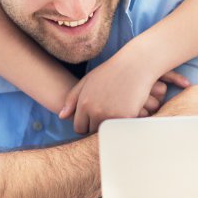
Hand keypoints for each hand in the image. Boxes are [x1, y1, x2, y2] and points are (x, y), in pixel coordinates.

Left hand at [60, 56, 189, 133]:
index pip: (80, 128)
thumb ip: (72, 99)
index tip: (95, 116)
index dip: (87, 124)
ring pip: (107, 132)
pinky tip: (128, 109)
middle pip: (93, 131)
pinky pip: (122, 128)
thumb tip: (61, 116)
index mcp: (84, 103)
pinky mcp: (127, 117)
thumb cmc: (111, 72)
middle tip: (109, 111)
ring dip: (111, 125)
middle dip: (99, 125)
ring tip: (118, 109)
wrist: (135, 65)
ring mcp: (111, 115)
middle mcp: (96, 111)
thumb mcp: (88, 81)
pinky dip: (124, 123)